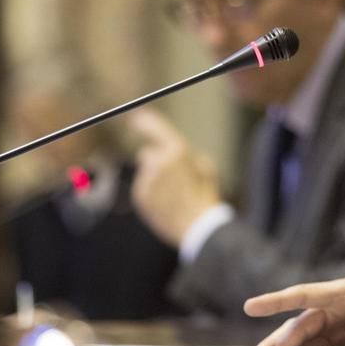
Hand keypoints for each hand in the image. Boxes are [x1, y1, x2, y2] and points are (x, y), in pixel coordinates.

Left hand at [129, 108, 220, 245]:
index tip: (138, 118)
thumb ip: (186, 154)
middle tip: (171, 178)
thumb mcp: (206, 167)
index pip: (156, 129)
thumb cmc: (205, 196)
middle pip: (148, 155)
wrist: (197, 226)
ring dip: (154, 179)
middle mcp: (158, 162)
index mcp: (177, 151)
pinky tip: (165, 203)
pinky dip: (150, 193)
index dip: (146, 122)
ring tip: (173, 195)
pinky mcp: (140, 196)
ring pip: (146, 173)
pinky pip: (142, 188)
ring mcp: (147, 180)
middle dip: (156, 162)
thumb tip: (172, 148)